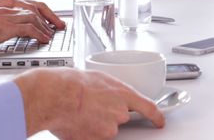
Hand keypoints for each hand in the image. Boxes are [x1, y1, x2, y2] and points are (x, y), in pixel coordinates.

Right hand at [0, 6, 59, 50]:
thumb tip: (1, 34)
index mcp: (2, 7)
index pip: (28, 6)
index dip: (41, 13)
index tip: (49, 20)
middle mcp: (7, 9)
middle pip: (35, 10)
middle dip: (49, 18)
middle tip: (59, 26)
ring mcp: (7, 16)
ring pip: (34, 18)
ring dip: (46, 27)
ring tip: (52, 35)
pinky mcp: (6, 26)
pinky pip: (29, 28)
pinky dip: (39, 33)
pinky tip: (43, 40)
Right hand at [15, 68, 163, 138]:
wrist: (55, 96)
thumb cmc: (71, 83)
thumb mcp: (99, 79)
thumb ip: (112, 91)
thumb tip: (112, 96)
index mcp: (124, 94)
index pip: (149, 108)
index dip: (156, 116)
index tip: (159, 121)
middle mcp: (120, 113)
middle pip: (122, 119)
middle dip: (109, 114)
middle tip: (92, 106)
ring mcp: (109, 129)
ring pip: (106, 129)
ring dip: (97, 123)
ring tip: (81, 112)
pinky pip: (95, 137)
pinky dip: (88, 131)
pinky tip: (78, 121)